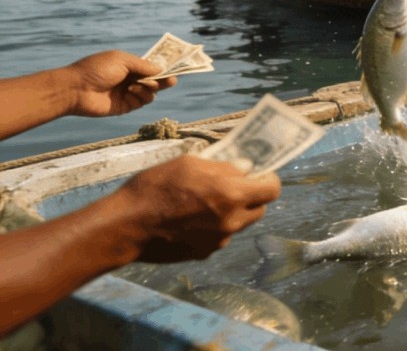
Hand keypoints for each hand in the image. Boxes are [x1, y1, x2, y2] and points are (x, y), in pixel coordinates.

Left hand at [63, 50, 176, 118]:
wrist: (76, 89)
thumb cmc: (96, 69)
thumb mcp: (122, 60)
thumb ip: (143, 65)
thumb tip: (161, 70)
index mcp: (128, 66)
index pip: (149, 69)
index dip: (161, 70)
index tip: (174, 70)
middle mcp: (129, 80)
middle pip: (154, 82)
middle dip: (163, 81)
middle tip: (171, 81)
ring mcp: (127, 94)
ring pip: (150, 94)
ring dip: (149, 89)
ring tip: (138, 85)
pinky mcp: (124, 107)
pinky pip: (141, 103)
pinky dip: (140, 97)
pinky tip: (131, 92)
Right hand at [114, 155, 280, 263]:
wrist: (125, 227)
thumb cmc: (154, 189)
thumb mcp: (188, 164)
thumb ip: (223, 166)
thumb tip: (245, 167)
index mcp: (232, 195)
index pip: (272, 189)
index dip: (268, 179)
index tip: (258, 173)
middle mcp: (231, 221)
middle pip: (259, 209)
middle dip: (252, 197)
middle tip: (233, 186)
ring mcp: (218, 240)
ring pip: (239, 224)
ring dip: (233, 213)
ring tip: (206, 202)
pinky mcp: (203, 252)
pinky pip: (219, 237)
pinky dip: (214, 227)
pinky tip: (191, 219)